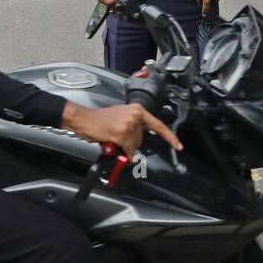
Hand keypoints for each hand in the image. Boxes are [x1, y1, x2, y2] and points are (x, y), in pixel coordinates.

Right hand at [62, 101, 181, 158]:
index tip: (178, 145)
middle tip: (116, 134)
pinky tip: (113, 143)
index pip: (158, 125)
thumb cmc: (99, 119)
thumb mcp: (121, 117)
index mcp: (137, 110)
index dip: (170, 137)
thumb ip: (133, 127)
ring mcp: (128, 125)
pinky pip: (127, 150)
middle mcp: (135, 116)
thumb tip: (138, 145)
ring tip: (112, 136)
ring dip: (124, 146)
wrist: (83, 119)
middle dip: (131, 142)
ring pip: (134, 146)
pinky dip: (121, 152)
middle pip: (142, 140)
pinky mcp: (121, 134)